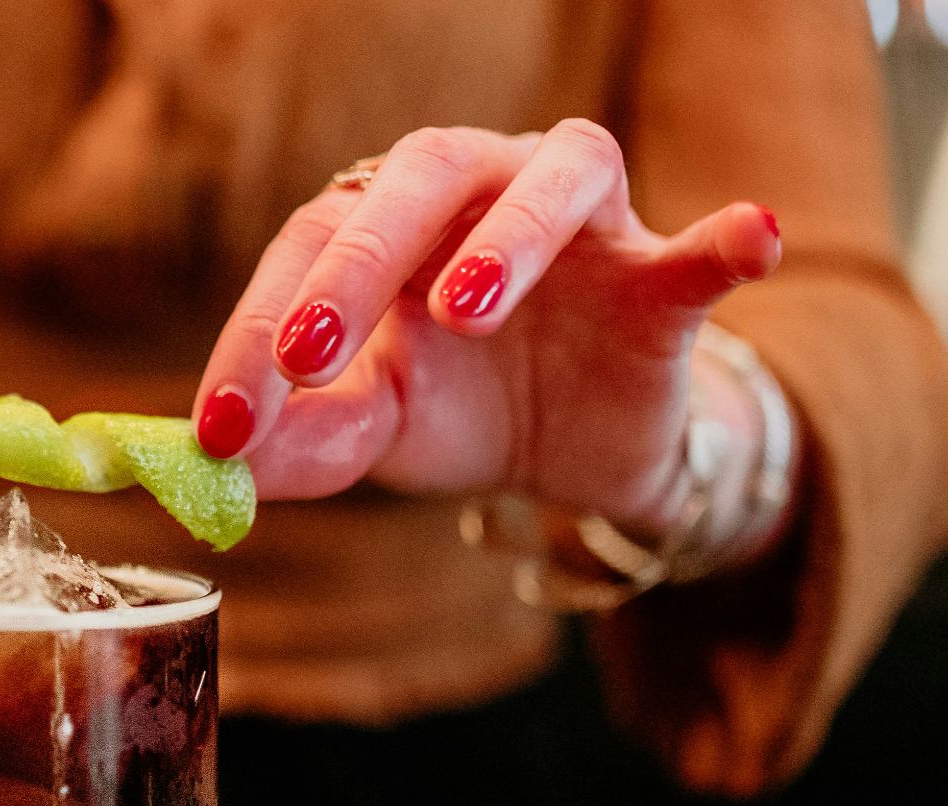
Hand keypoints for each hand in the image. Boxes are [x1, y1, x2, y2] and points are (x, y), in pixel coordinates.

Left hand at [191, 120, 784, 544]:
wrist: (574, 452)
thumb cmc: (456, 410)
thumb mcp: (373, 432)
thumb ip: (305, 440)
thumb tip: (220, 463)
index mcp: (387, 221)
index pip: (311, 243)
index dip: (258, 329)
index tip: (224, 422)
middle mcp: (479, 190)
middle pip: (419, 179)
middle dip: (359, 266)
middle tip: (311, 352)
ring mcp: (584, 224)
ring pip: (555, 179)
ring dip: (511, 235)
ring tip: (467, 307)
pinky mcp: (666, 280)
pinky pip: (702, 250)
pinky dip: (726, 239)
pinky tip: (748, 237)